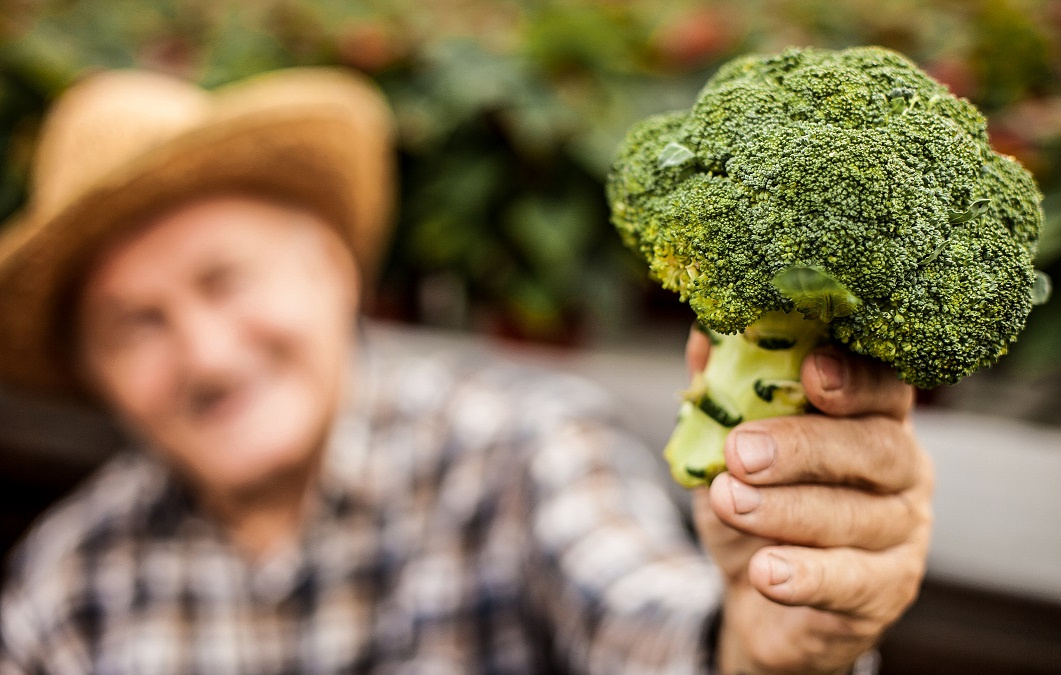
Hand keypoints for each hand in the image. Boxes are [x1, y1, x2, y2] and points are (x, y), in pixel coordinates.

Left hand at [685, 327, 933, 674]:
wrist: (759, 591)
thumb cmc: (756, 499)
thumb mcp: (728, 446)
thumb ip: (723, 394)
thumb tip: (701, 338)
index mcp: (872, 417)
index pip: (882, 386)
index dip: (853, 377)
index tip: (809, 371)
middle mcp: (903, 468)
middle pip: (875, 448)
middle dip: (803, 446)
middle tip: (741, 451)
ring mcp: (904, 531)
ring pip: (857, 516)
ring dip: (786, 510)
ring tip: (728, 502)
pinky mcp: (889, 589)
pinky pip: (853, 581)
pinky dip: (806, 576)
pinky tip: (766, 572)